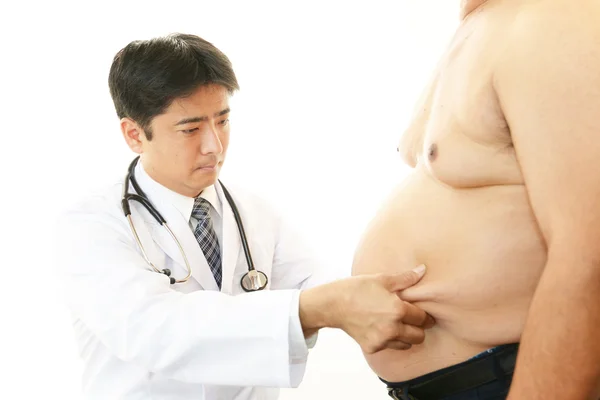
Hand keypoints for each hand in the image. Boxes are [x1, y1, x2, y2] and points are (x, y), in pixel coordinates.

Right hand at [300, 265, 434, 353]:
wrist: (332, 304)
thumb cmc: (356, 288)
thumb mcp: (382, 279)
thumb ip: (405, 278)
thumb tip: (422, 270)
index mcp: (398, 310)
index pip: (422, 318)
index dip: (424, 315)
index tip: (420, 313)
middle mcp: (392, 328)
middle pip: (419, 336)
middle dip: (418, 328)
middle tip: (411, 320)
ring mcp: (382, 340)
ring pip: (406, 345)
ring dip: (405, 336)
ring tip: (396, 324)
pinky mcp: (373, 347)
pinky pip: (389, 347)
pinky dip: (389, 340)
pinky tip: (381, 328)